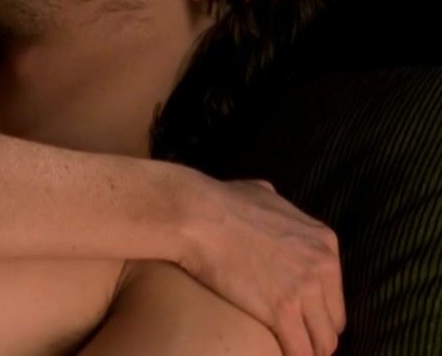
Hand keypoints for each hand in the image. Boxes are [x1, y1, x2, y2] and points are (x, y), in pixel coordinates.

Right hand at [178, 177, 344, 355]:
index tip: (302, 318)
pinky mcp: (281, 311)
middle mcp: (322, 266)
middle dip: (316, 333)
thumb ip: (278, 206)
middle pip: (333, 320)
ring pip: (322, 341)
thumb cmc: (222, 201)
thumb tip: (268, 203)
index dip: (318, 310)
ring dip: (307, 350)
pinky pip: (299, 349)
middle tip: (295, 340)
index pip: (335, 292)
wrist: (199, 216)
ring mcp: (304, 290)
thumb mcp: (264, 193)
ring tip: (291, 353)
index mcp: (324, 242)